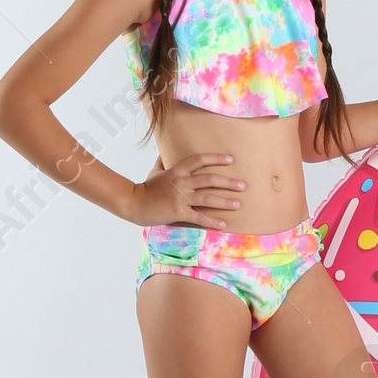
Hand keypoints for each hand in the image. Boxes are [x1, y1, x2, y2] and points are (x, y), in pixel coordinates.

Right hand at [127, 152, 243, 228]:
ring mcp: (180, 197)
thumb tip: (167, 152)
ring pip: (208, 198)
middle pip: (210, 179)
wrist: (133, 203)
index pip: (200, 160)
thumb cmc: (146, 187)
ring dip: (225, 201)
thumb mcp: (155, 171)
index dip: (216, 158)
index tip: (231, 160)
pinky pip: (199, 216)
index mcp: (177, 170)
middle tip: (243, 185)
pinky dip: (212, 221)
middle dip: (228, 182)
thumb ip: (164, 162)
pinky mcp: (178, 212)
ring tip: (238, 204)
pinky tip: (223, 224)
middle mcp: (181, 182)